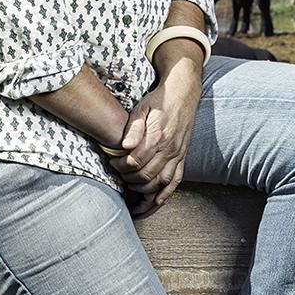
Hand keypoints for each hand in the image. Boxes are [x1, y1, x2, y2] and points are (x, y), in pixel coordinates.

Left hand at [111, 61, 202, 216]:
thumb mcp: (142, 108)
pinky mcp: (182, 157)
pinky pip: (176, 180)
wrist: (182, 93)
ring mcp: (177, 154)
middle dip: (129, 179)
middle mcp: (169, 148)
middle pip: (146, 175)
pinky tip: (156, 202)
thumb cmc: (158, 101)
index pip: (135, 161)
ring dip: (145, 191)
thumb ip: (133, 128)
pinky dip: (166, 193)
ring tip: (132, 190)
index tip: (112, 163)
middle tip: (119, 175)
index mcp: (157, 136)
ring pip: (160, 182)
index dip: (120, 166)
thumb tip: (124, 146)